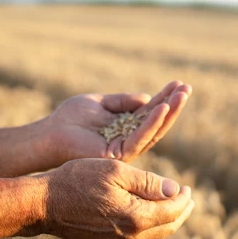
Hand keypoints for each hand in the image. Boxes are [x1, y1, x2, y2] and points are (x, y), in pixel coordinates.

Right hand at [34, 159, 193, 238]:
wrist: (44, 204)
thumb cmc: (78, 180)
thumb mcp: (116, 171)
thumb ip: (149, 182)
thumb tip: (176, 191)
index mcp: (136, 218)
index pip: (172, 211)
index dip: (184, 198)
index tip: (188, 187)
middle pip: (167, 227)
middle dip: (180, 212)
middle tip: (187, 198)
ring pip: (153, 236)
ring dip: (166, 221)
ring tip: (172, 206)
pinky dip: (148, 227)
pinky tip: (147, 215)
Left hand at [46, 81, 191, 163]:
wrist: (50, 133)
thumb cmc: (70, 118)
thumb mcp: (101, 102)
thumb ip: (123, 101)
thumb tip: (148, 98)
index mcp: (125, 127)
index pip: (150, 112)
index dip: (165, 98)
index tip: (179, 83)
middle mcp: (129, 140)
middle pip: (157, 123)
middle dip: (173, 105)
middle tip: (187, 88)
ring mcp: (125, 149)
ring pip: (153, 131)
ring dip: (168, 112)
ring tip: (181, 95)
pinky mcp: (118, 154)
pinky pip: (140, 137)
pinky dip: (152, 123)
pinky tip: (162, 108)